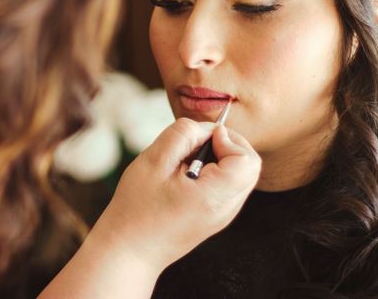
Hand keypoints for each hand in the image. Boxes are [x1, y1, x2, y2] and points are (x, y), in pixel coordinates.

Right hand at [39, 118, 259, 298]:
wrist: (128, 250)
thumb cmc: (136, 208)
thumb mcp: (153, 161)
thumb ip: (182, 135)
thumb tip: (206, 128)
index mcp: (215, 197)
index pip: (246, 158)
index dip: (226, 139)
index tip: (198, 139)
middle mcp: (226, 209)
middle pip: (248, 164)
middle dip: (224, 145)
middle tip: (191, 146)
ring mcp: (222, 215)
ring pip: (238, 173)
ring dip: (217, 158)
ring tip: (183, 163)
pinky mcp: (214, 216)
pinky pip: (226, 185)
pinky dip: (211, 171)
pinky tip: (183, 176)